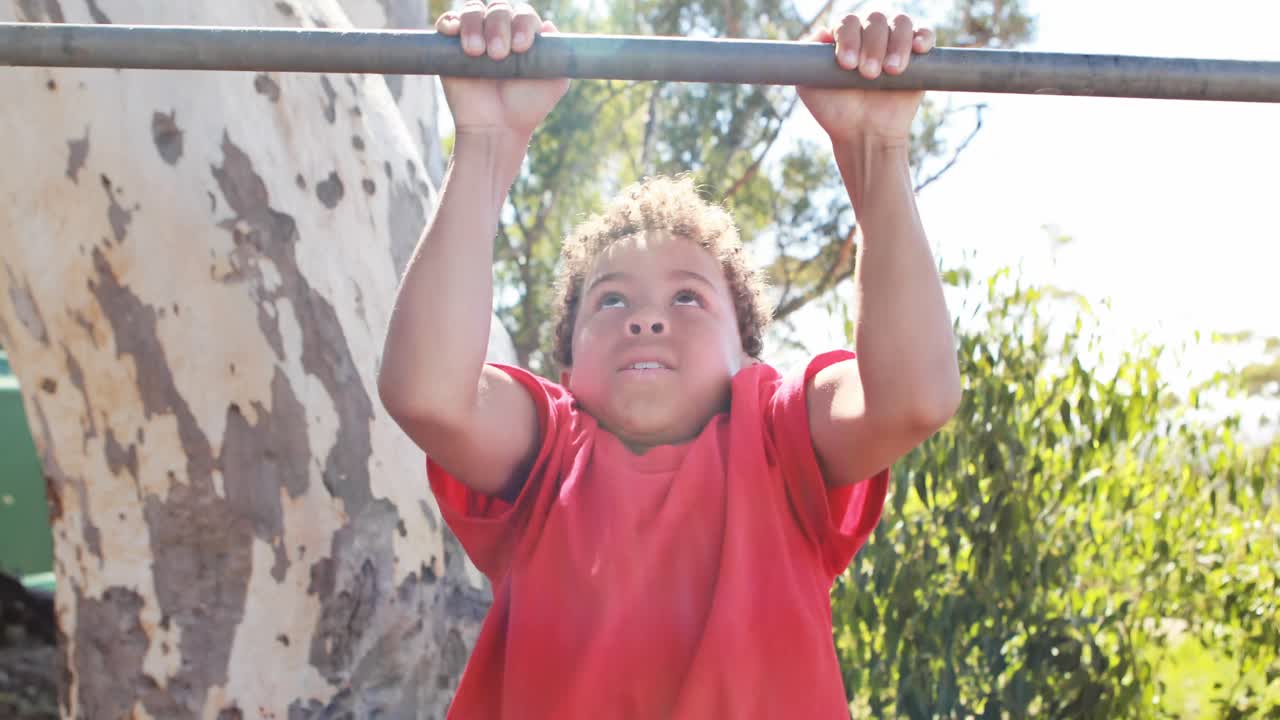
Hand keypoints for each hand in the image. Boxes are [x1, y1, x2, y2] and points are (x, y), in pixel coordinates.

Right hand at [435, 1, 569, 136]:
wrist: (496, 129)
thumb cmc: (526, 108)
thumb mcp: (553, 84)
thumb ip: (558, 56)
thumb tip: (549, 25)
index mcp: (524, 35)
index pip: (523, 14)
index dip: (522, 24)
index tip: (522, 47)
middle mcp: (500, 31)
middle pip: (498, 8)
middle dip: (498, 26)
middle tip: (498, 55)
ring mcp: (475, 37)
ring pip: (472, 10)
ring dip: (473, 24)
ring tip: (476, 52)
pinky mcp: (450, 47)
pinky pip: (447, 22)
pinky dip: (449, 22)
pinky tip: (453, 33)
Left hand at [796, 13, 934, 145]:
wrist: (864, 135)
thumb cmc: (835, 111)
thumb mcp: (810, 86)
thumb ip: (807, 58)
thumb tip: (822, 32)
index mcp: (845, 37)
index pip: (848, 22)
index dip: (848, 38)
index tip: (846, 65)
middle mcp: (870, 34)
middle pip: (875, 18)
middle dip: (872, 45)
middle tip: (868, 74)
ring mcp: (895, 42)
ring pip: (901, 22)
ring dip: (896, 43)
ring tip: (891, 71)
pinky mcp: (918, 56)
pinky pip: (926, 33)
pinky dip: (924, 36)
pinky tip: (918, 49)